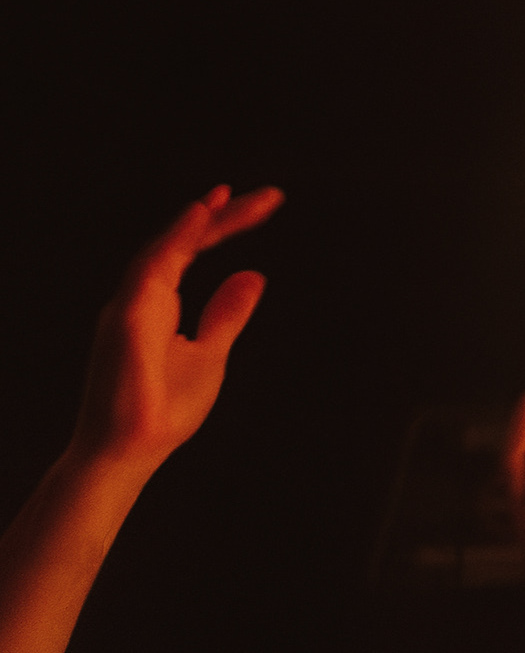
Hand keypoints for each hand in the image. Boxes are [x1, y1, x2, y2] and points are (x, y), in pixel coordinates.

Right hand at [70, 185, 280, 479]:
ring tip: (232, 198)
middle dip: (220, 216)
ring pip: (164, 248)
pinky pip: (150, 269)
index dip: (217, 225)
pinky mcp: (126, 321)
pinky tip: (200, 217)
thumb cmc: (159, 412)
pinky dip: (175, 239)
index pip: (187, 253)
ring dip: (200, 221)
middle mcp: (138, 301)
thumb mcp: (208, 355)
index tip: (257, 204)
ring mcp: (128, 308)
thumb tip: (252, 275)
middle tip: (269, 197)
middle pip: (179, 243)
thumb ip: (225, 316)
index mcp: (154, 306)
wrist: (127, 455)